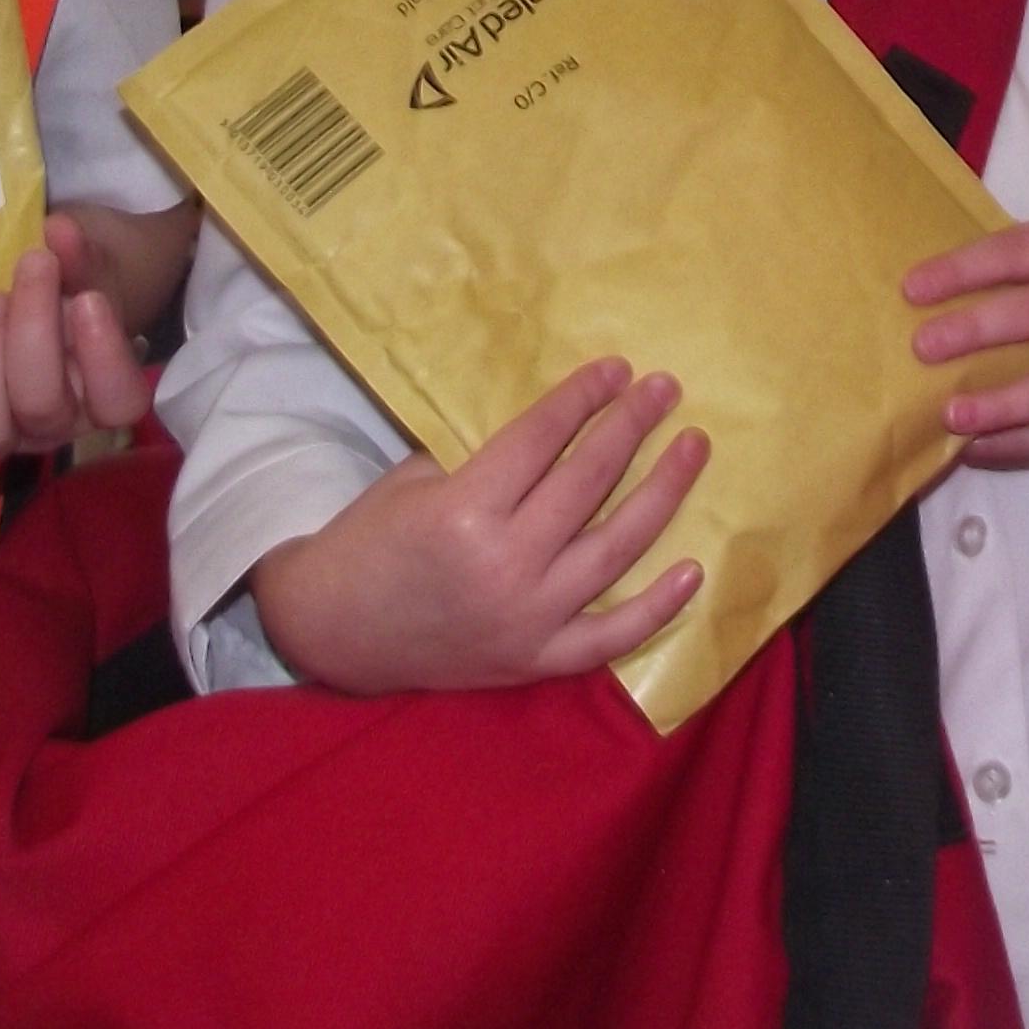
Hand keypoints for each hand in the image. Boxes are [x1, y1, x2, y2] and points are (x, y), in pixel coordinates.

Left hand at [0, 210, 153, 464]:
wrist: (11, 296)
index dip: (104, 358)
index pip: (119, 404)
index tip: (88, 298)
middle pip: (42, 408)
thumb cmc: (61, 284)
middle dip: (31, 332)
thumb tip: (60, 231)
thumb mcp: (80, 264)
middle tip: (30, 265)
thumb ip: (78, 253)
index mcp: (101, 393)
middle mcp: (52, 426)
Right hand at [248, 358, 707, 692]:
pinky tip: (695, 568)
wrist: (333, 632)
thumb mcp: (415, 481)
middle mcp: (504, 565)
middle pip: (588, 482)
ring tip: (693, 448)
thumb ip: (486, 460)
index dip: (584, 397)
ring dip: (662, 493)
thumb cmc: (371, 541)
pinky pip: (611, 637)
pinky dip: (656, 608)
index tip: (619, 368)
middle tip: (665, 389)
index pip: (543, 439)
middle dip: (631, 426)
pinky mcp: (536, 660)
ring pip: (615, 549)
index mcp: (465, 512)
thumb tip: (558, 425)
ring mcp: (527, 619)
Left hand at [905, 216, 1028, 470]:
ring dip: (1003, 408)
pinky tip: (983, 449)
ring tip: (952, 419)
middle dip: (980, 332)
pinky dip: (1027, 447)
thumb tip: (936, 300)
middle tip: (924, 349)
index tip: (913, 290)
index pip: (1024, 252)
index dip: (966, 269)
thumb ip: (1026, 265)